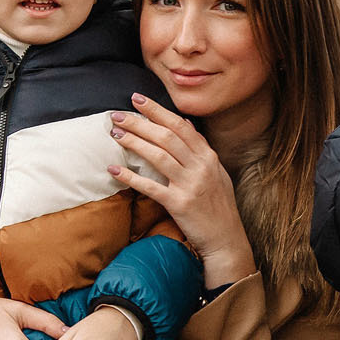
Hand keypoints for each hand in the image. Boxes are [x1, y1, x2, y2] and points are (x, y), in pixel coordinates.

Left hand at [108, 94, 256, 286]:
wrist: (226, 239)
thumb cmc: (219, 206)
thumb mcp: (217, 172)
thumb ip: (201, 148)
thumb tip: (186, 123)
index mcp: (208, 157)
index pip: (180, 126)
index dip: (157, 111)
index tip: (137, 100)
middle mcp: (200, 167)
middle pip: (166, 136)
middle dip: (140, 122)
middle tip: (118, 115)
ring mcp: (190, 185)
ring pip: (158, 156)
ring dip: (134, 142)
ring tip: (115, 134)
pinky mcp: (179, 204)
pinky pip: (150, 187)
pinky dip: (130, 177)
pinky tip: (114, 170)